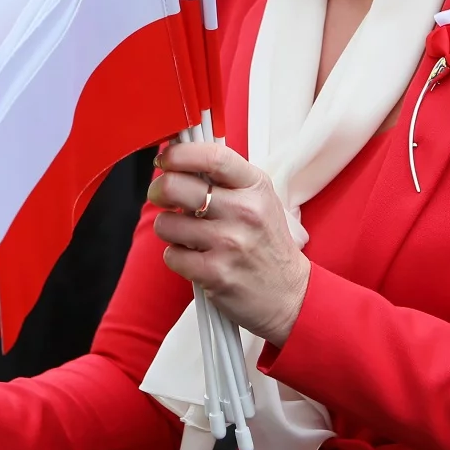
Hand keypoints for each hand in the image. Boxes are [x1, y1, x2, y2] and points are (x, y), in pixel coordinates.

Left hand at [147, 141, 309, 345]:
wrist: (290, 295)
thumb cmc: (268, 245)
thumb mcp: (259, 200)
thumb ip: (225, 179)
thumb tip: (182, 159)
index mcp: (255, 187)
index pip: (212, 157)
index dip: (179, 154)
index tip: (165, 159)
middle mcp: (244, 211)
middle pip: (176, 187)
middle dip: (159, 190)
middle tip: (161, 195)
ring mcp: (229, 243)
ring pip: (167, 223)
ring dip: (168, 228)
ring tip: (186, 234)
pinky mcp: (215, 273)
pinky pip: (171, 255)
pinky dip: (176, 256)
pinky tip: (195, 258)